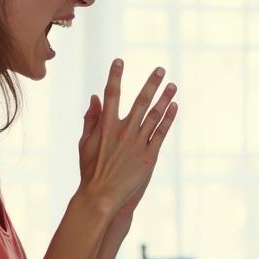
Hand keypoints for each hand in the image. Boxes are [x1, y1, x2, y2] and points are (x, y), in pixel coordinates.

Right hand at [76, 59, 177, 213]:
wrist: (101, 197)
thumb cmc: (90, 171)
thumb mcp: (85, 143)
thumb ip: (90, 119)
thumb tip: (94, 98)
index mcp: (105, 126)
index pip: (111, 95)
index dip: (114, 77)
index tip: (119, 61)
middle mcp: (123, 131)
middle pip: (140, 101)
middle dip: (151, 84)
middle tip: (160, 70)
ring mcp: (137, 143)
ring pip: (154, 115)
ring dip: (164, 99)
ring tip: (173, 85)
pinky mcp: (148, 156)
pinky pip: (160, 133)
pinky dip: (167, 119)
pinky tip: (174, 107)